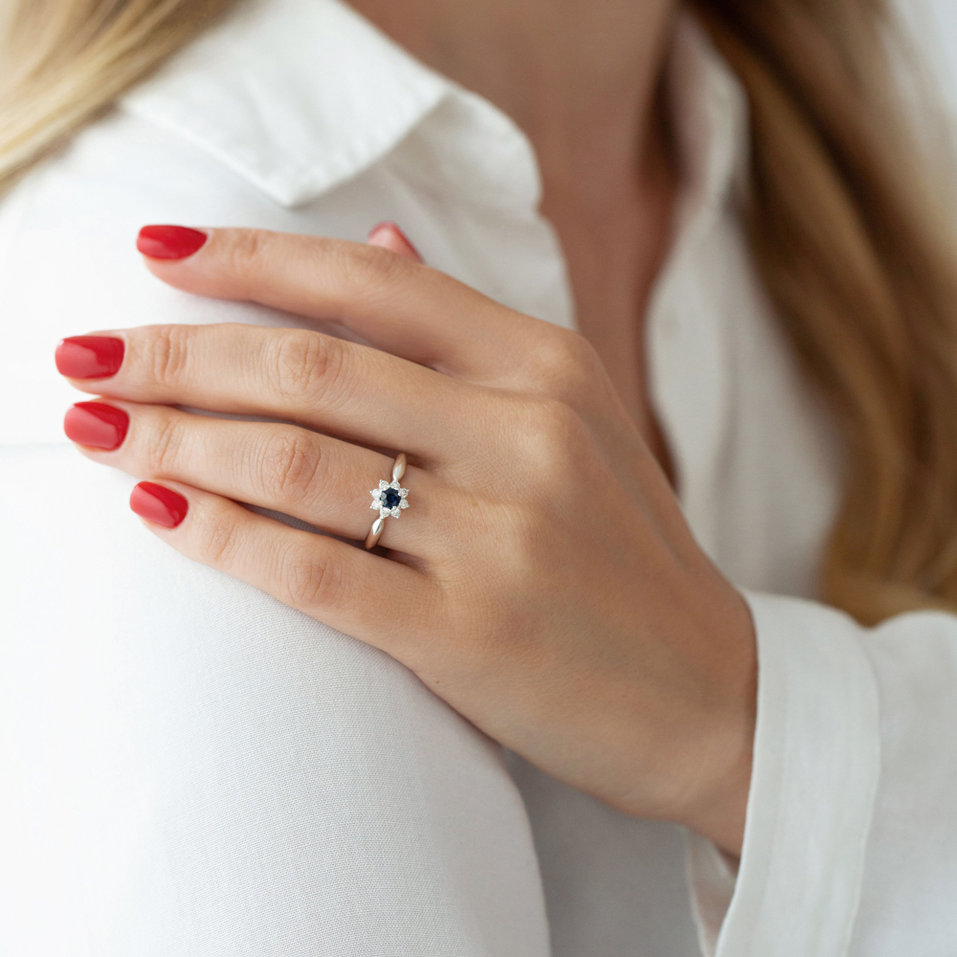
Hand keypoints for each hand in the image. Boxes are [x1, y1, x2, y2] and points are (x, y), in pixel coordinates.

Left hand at [55, 223, 756, 855]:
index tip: (155, 253)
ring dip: (174, 439)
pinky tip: (157, 509)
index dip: (249, 260)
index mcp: (547, 366)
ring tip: (94, 426)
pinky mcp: (472, 634)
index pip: (369, 283)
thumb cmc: (622, 552)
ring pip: (296, 462)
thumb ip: (469, 335)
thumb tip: (374, 241)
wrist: (707, 690)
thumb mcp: (573, 416)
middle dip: (175, 354)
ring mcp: (502, 535)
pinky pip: (315, 570)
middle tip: (83, 353)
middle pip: (309, 368)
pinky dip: (223, 536)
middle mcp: (527, 433)